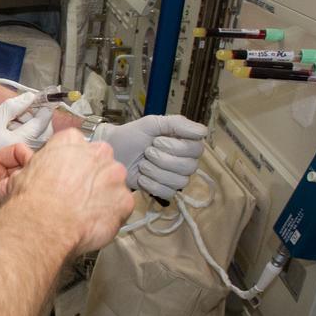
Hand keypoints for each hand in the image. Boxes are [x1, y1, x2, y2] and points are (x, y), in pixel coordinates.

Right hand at [0, 92, 52, 172]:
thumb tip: (30, 97)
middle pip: (44, 130)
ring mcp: (23, 152)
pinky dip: (25, 129)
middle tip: (23, 108)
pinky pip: (30, 139)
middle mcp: (26, 149)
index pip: (42, 122)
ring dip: (30, 122)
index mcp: (21, 141)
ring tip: (11, 118)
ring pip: (38, 134)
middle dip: (37, 116)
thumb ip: (13, 107)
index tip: (41, 97)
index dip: (44, 107)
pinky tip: (11, 127)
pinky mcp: (18, 153)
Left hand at [0, 143, 32, 237]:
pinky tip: (30, 208)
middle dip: (33, 175)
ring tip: (31, 200)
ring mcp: (7, 186)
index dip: (28, 159)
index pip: (16, 151)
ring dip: (33, 189)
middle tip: (36, 188)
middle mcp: (0, 172)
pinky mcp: (12, 200)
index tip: (34, 173)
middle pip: (27, 165)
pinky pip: (27, 196)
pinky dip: (31, 200)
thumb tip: (22, 180)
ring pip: (29, 181)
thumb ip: (0, 189)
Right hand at [4, 129, 133, 253]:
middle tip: (76, 193)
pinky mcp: (124, 200)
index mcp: (70, 140)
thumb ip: (41, 166)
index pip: (75, 144)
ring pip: (113, 183)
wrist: (44, 225)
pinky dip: (111, 214)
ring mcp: (115, 176)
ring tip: (84, 211)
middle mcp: (97, 153)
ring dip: (103, 194)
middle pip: (99, 160)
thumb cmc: (32, 200)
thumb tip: (40, 173)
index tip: (66, 173)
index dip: (70, 162)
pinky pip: (121, 206)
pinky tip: (94, 222)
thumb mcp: (23, 172)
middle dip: (91, 175)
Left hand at [91, 115, 208, 200]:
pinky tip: (141, 177)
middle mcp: (185, 160)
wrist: (112, 153)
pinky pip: (168, 192)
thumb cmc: (131, 136)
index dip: (176, 146)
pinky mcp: (165, 191)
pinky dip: (152, 184)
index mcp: (185, 142)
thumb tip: (203, 132)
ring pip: (180, 181)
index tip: (157, 140)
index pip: (197, 149)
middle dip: (162, 159)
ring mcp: (175, 177)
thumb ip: (177, 124)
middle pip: (189, 166)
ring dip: (156, 171)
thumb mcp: (152, 123)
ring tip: (143, 164)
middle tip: (147, 152)